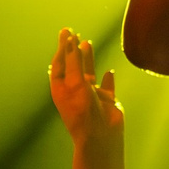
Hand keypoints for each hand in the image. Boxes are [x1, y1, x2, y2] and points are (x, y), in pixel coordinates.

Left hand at [49, 28, 122, 150]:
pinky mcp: (106, 100)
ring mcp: (91, 94)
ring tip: (88, 42)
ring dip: (88, 58)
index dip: (62, 47)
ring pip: (89, 72)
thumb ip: (74, 61)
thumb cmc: (83, 110)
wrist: (100, 135)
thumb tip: (71, 41)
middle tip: (73, 33)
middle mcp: (74, 89)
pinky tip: (109, 72)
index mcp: (61, 87)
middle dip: (72, 49)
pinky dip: (108, 78)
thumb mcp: (75, 83)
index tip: (66, 32)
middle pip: (72, 65)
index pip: (60, 62)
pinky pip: (107, 86)